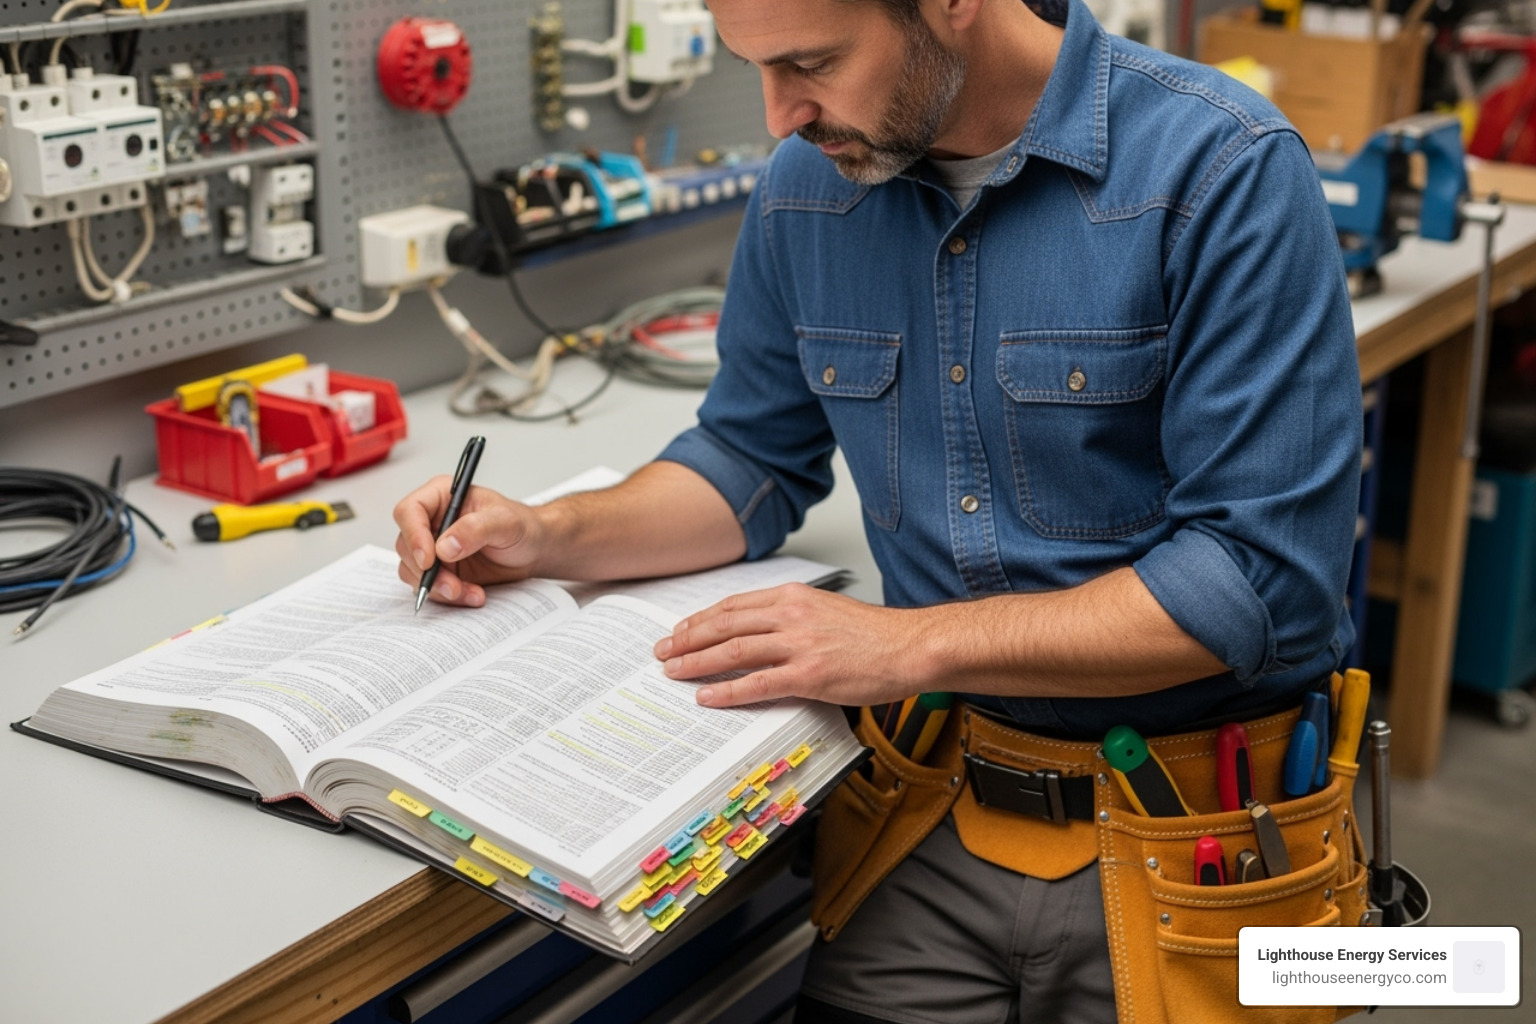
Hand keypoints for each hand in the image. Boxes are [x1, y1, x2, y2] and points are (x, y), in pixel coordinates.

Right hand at [392, 476, 547, 606]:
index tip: (429, 560)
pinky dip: (449, 596)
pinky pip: (430, 587)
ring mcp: (433, 548)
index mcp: (441, 497)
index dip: (413, 535)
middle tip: (452, 586)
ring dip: (438, 587)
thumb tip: (444, 546)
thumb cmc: (522, 526)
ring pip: (413, 571)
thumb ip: (476, 528)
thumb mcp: (506, 522)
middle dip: (427, 571)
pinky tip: (473, 595)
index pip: (409, 511)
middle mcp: (432, 522)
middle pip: (406, 546)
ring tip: (470, 592)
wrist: (534, 551)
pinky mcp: (440, 571)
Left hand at [654, 583, 929, 707]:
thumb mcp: (826, 611)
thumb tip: (758, 633)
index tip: (680, 631)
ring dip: (697, 662)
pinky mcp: (809, 675)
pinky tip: (707, 695)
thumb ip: (792, 617)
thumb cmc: (874, 635)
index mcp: (793, 597)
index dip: (700, 620)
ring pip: (733, 651)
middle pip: (724, 625)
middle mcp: (791, 615)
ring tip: (674, 672)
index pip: (733, 605)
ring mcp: (799, 645)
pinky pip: (757, 683)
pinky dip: (726, 690)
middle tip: (663, 652)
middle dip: (687, 640)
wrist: (910, 647)